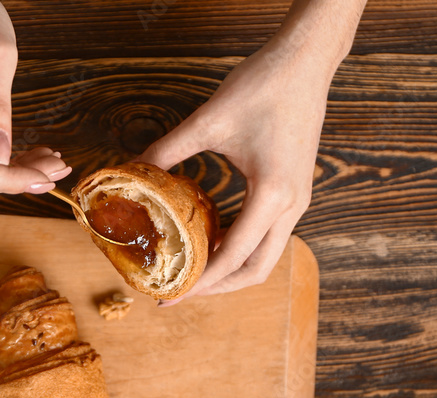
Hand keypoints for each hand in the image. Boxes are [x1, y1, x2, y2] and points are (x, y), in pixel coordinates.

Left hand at [140, 0, 362, 301]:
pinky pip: (269, 235)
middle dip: (217, 287)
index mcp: (272, 195)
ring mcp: (298, 200)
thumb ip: (167, 151)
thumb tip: (131, 170)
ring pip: (266, 256)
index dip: (199, 282)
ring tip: (192, 271)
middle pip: (256, 270)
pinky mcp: (295, 191)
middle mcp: (292, 206)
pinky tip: (211, 240)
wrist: (305, 61)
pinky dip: (241, 247)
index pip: (232, 257)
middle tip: (179, 291)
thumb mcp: (207, 122)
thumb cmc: (264, 86)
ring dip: (230, 270)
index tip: (169, 296)